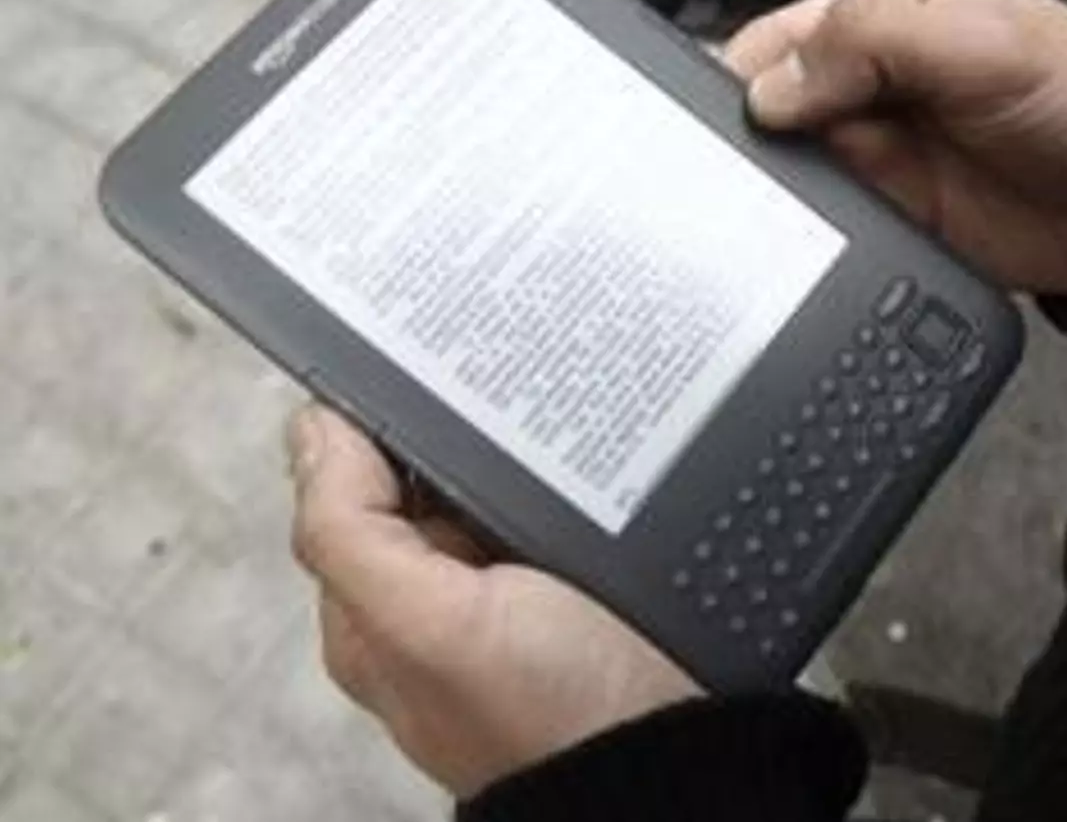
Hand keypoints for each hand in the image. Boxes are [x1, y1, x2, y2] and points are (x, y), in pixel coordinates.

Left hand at [287, 405, 701, 797]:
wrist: (679, 768)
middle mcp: (440, 601)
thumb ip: (352, 531)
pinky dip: (578, 476)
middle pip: (429, 482)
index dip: (379, 423)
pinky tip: (603, 450)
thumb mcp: (429, 625)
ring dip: (529, 448)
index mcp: (376, 612)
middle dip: (461, 430)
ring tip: (566, 402)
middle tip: (510, 379)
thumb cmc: (556, 716)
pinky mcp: (585, 588)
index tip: (430, 370)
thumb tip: (314, 427)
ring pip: (503, 488)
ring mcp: (518, 594)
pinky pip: (566, 508)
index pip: (348, 484)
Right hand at [724, 0, 1066, 295]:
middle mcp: (873, 82)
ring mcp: (882, 154)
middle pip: (774, 108)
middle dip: (751, 139)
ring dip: (776, 191)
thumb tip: (774, 88)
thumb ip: (873, 42)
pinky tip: (799, 243)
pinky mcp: (895, 216)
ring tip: (767, 210)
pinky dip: (807, 235)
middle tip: (741, 173)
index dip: (746, 74)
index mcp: (887, 13)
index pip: (783, 35)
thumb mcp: (980, 42)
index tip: (730, 117)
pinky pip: (830, 226)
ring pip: (792, 172)